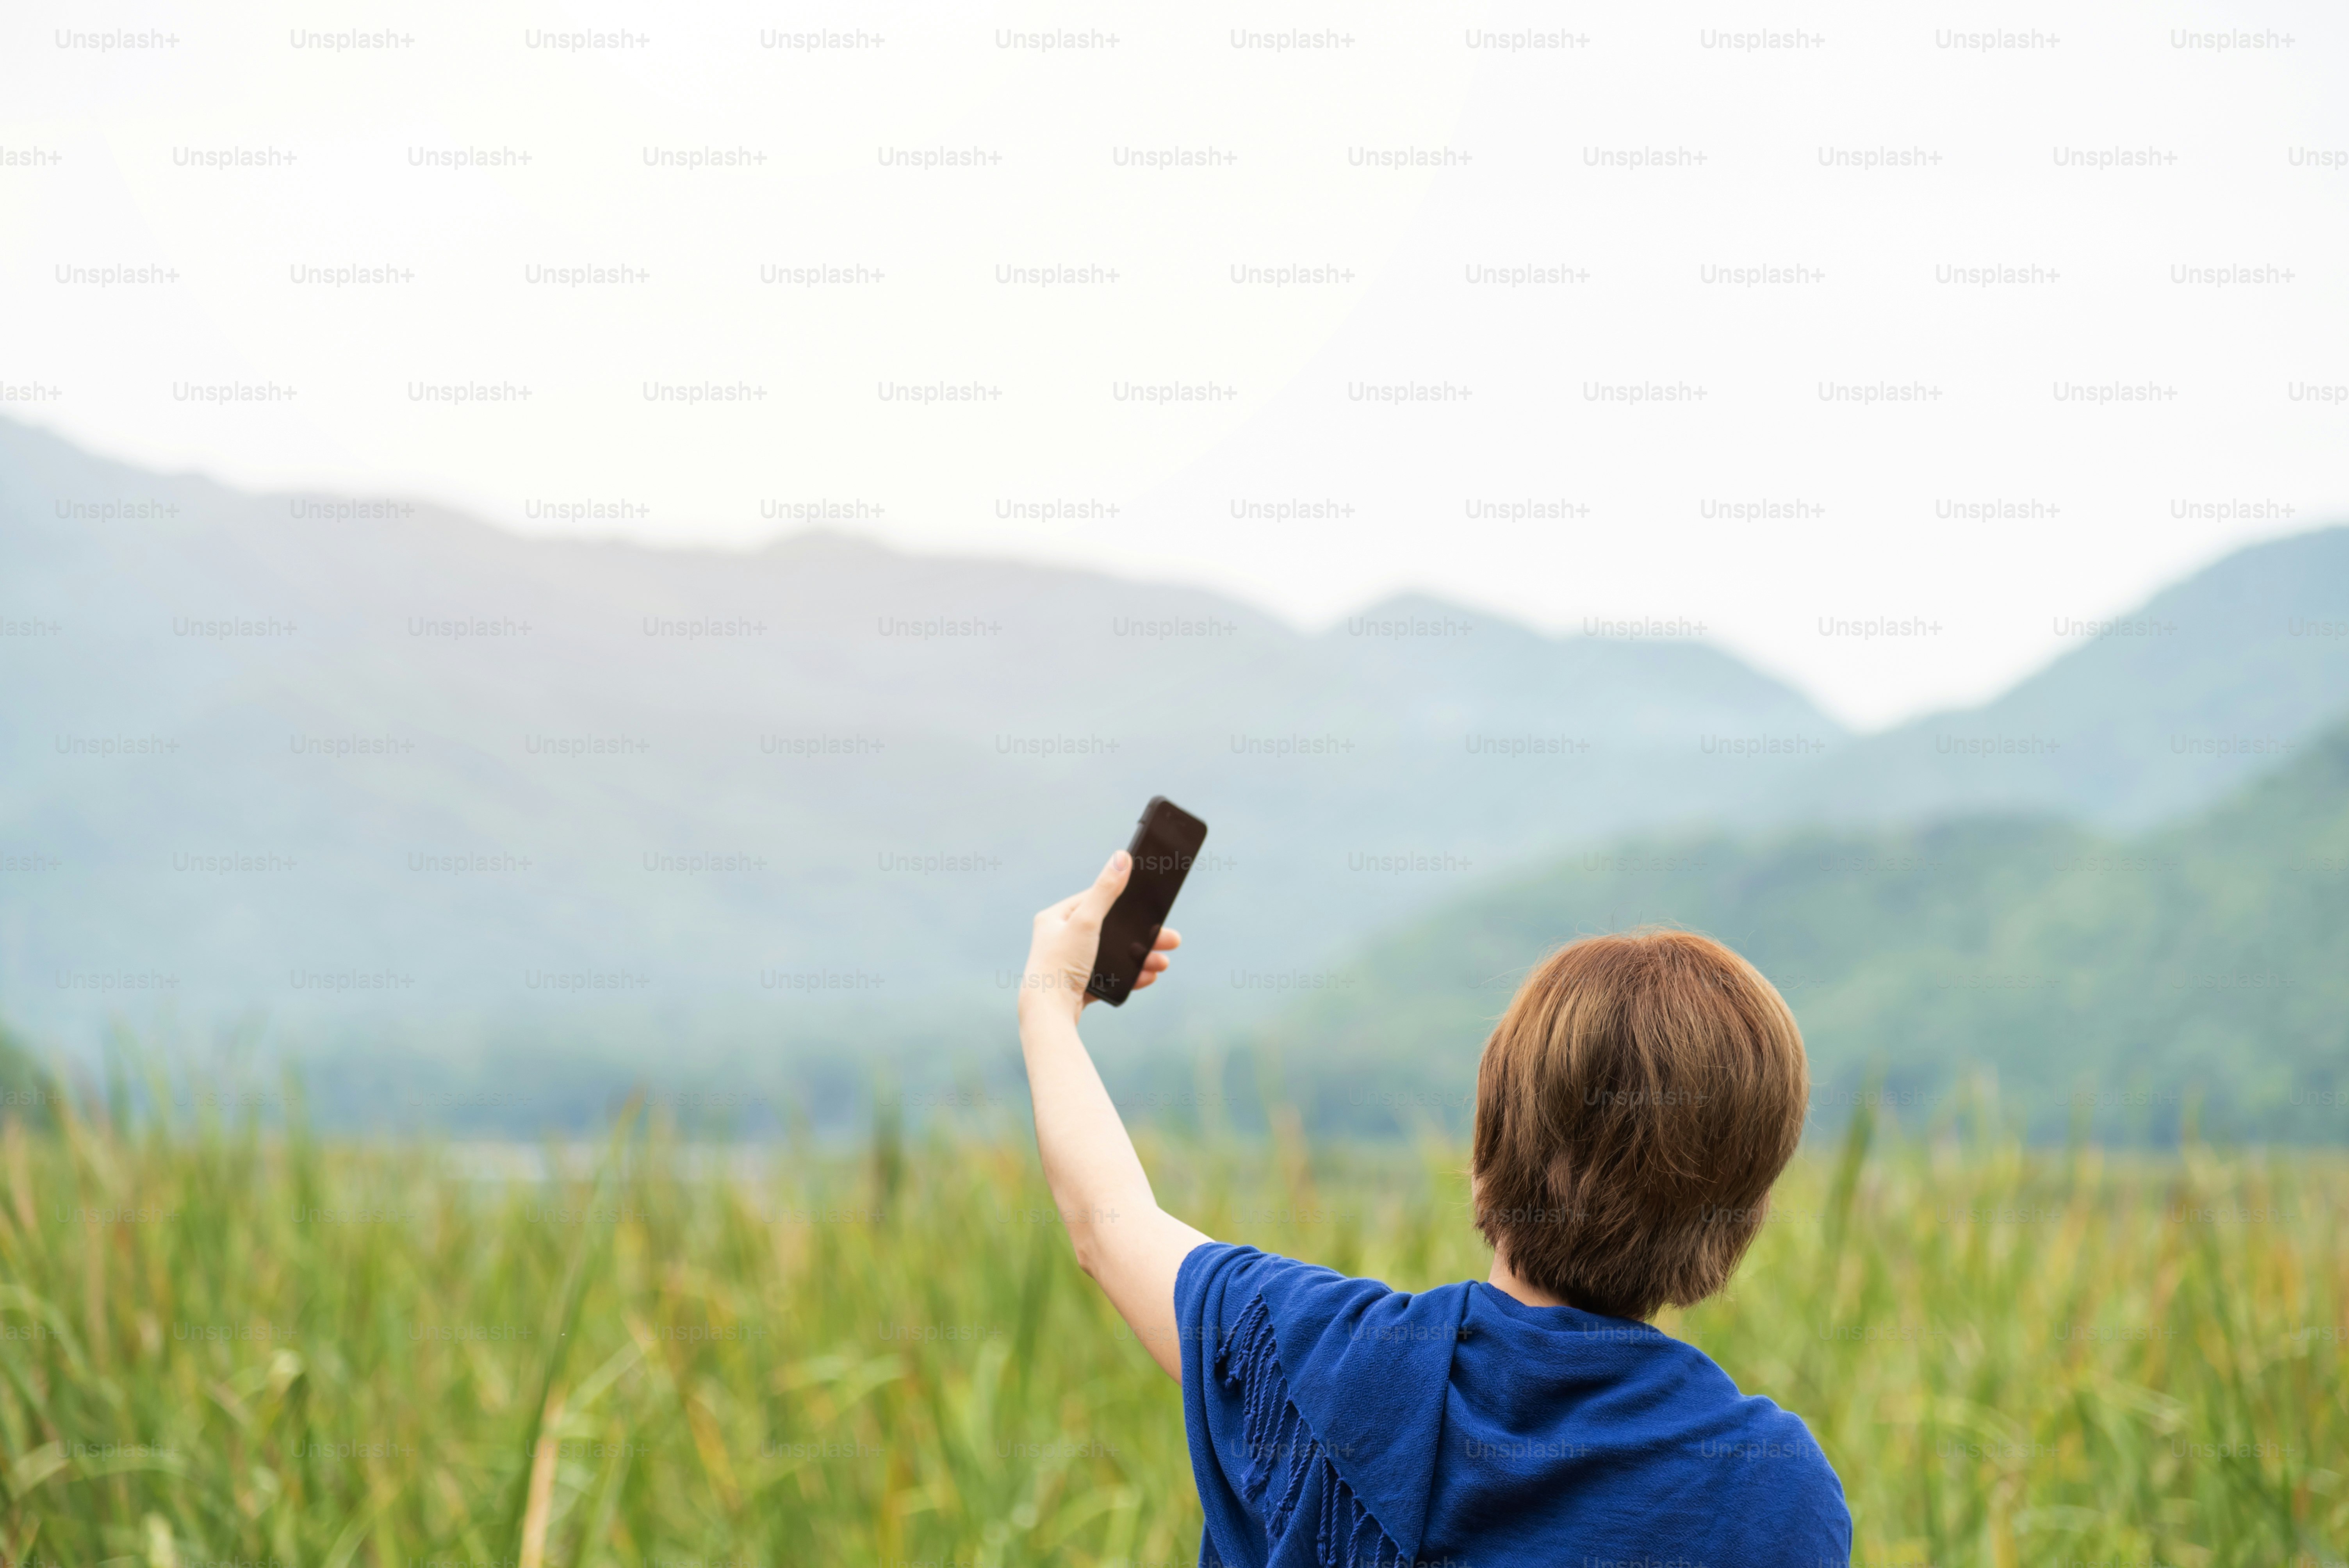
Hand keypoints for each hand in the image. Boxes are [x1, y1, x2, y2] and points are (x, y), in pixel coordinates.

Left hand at [1020, 850, 1181, 1023]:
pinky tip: (1148, 977)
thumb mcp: (1086, 921)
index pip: (1094, 900)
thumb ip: (1106, 890)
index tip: (1148, 907)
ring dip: (1141, 957)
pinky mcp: (1078, 985)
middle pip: (1110, 931)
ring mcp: (1070, 963)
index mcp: (1055, 918)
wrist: (1048, 1014)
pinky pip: (1110, 976)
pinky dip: (1129, 976)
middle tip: (1168, 939)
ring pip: (1113, 955)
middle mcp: (1060, 939)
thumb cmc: (1061, 965)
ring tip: (1162, 962)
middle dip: (1142, 937)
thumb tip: (1121, 858)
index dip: (1124, 902)